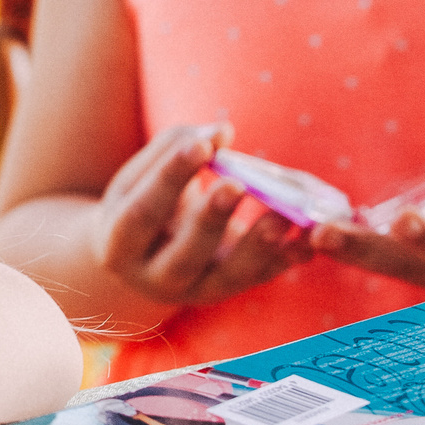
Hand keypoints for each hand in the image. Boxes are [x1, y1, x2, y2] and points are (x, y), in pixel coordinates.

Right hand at [89, 122, 313, 306]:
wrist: (142, 255)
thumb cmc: (142, 201)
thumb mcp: (141, 177)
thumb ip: (176, 147)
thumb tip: (221, 132)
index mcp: (118, 246)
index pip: (142, 212)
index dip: (170, 177)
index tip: (203, 145)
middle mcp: (153, 279)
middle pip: (183, 255)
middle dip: (211, 220)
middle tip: (237, 185)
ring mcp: (193, 293)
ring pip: (226, 279)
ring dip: (257, 247)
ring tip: (284, 217)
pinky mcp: (228, 293)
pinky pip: (259, 281)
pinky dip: (285, 261)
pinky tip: (305, 241)